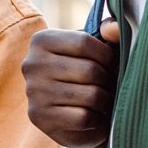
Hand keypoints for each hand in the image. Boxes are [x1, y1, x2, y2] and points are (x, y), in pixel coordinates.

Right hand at [22, 19, 118, 147]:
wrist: (66, 116)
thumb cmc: (84, 75)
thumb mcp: (93, 49)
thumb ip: (109, 33)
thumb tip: (116, 27)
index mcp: (41, 40)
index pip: (84, 42)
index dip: (108, 55)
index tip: (113, 65)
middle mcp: (32, 64)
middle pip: (89, 70)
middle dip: (109, 81)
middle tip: (110, 86)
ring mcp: (33, 92)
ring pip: (90, 96)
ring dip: (106, 101)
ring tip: (105, 101)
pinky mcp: (39, 118)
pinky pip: (84, 117)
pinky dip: (97, 119)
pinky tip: (94, 116)